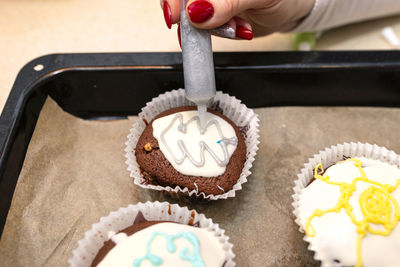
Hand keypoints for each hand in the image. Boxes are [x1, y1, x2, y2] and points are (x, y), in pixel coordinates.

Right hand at [161, 0, 314, 39]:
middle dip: (192, 16)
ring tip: (238, 25)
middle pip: (182, 1)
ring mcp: (211, 0)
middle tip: (206, 27)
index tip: (175, 16)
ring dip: (212, 28)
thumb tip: (198, 12)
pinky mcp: (214, 14)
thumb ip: (228, 2)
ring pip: (190, 16)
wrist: (289, 12)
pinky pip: (203, 28)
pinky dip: (220, 33)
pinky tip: (238, 27)